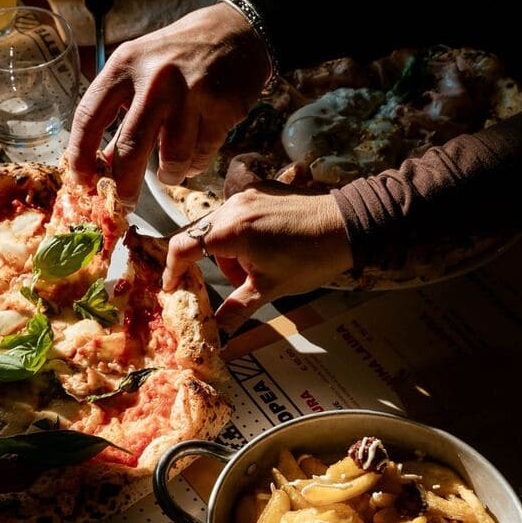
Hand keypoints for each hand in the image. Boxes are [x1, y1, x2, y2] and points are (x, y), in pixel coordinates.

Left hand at [67, 1, 272, 204]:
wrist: (237, 32)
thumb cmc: (180, 54)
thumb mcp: (142, 68)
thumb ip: (121, 111)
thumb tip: (102, 164)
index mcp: (125, 64)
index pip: (89, 117)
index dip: (80, 155)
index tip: (81, 181)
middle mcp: (155, 78)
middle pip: (130, 149)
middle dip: (125, 186)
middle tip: (125, 202)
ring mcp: (190, 92)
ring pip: (172, 160)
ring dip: (169, 174)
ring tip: (171, 170)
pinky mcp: (221, 107)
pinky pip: (202, 154)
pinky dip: (196, 161)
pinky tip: (197, 146)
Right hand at [164, 179, 352, 328]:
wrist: (349, 227)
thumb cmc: (310, 258)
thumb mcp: (270, 289)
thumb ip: (236, 309)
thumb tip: (217, 333)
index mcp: (230, 230)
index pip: (182, 247)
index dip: (172, 270)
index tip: (173, 287)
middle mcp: (233, 206)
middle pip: (199, 236)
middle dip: (209, 263)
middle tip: (235, 284)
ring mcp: (248, 194)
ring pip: (219, 225)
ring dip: (228, 250)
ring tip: (258, 268)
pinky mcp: (262, 189)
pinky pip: (237, 213)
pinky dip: (240, 233)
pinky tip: (265, 249)